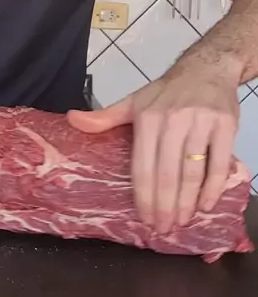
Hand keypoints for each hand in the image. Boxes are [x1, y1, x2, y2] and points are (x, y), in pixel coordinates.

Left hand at [68, 63, 239, 233]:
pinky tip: (206, 205)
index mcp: (147, 119)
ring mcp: (200, 123)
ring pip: (192, 172)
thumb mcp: (134, 102)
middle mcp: (173, 121)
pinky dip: (213, 188)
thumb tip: (72, 120)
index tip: (145, 219)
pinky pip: (218, 164)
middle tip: (164, 228)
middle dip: (165, 206)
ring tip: (182, 221)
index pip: (143, 166)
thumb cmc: (167, 91)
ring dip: (187, 202)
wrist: (206, 68)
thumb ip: (105, 118)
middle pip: (167, 174)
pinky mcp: (225, 126)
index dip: (144, 196)